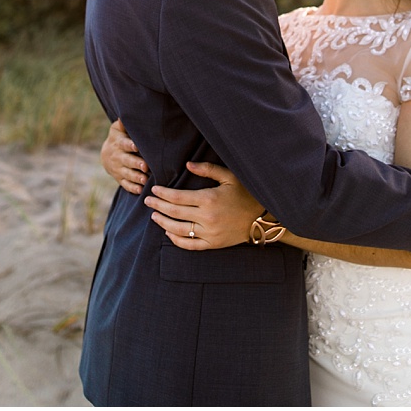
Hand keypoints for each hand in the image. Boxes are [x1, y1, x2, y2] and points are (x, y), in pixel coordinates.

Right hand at [100, 119, 147, 194]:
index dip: (129, 145)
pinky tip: (140, 190)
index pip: (123, 144)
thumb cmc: (118, 138)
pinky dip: (132, 188)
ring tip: (144, 179)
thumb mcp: (117, 129)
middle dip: (135, 164)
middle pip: (126, 161)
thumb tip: (123, 117)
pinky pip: (125, 184)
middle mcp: (118, 157)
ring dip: (136, 177)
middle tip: (145, 166)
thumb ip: (122, 124)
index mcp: (118, 143)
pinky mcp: (120, 178)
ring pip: (127, 174)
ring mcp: (118, 169)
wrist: (106, 154)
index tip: (136, 146)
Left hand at [145, 161, 263, 249]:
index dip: (163, 194)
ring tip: (154, 216)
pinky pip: (190, 245)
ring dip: (163, 222)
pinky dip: (176, 239)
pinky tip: (168, 232)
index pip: (178, 197)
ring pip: (179, 230)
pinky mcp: (213, 244)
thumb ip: (207, 170)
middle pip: (175, 212)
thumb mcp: (229, 177)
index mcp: (209, 199)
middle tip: (147, 201)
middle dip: (158, 206)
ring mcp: (209, 233)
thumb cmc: (246, 193)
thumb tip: (187, 165)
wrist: (263, 218)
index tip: (154, 189)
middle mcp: (207, 218)